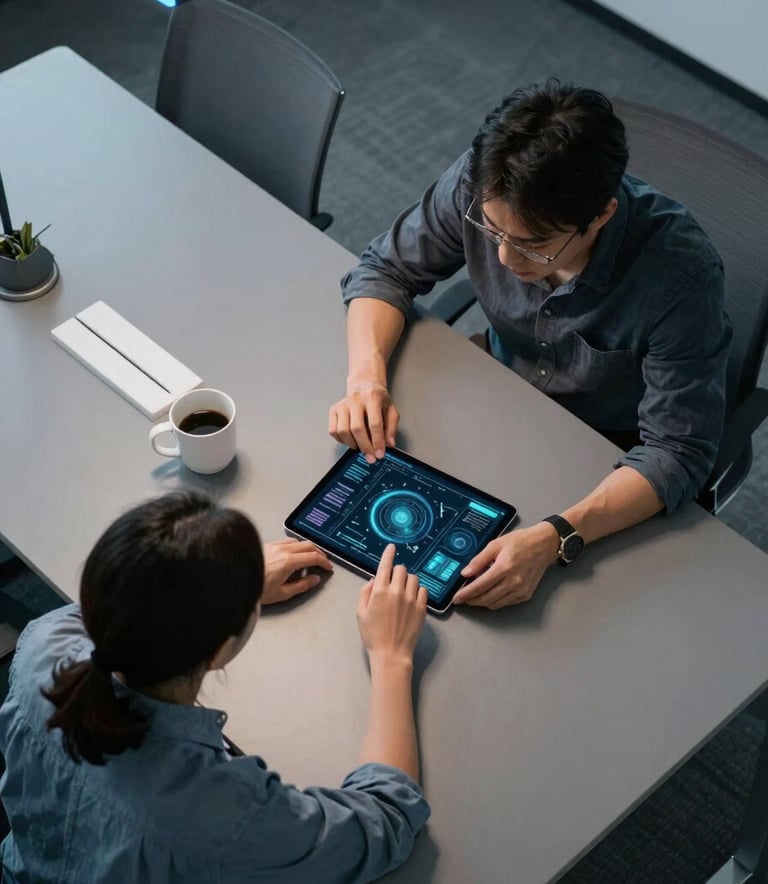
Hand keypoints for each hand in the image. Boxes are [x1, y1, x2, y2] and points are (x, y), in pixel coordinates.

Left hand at [261, 539, 332, 604]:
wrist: (236, 582)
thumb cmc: (256, 589)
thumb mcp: (283, 593)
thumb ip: (302, 585)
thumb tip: (314, 580)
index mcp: (288, 561)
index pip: (313, 557)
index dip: (324, 562)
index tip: (328, 567)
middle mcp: (282, 550)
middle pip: (308, 545)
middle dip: (319, 552)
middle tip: (323, 560)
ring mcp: (274, 546)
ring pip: (297, 541)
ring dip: (307, 547)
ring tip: (309, 557)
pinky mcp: (267, 546)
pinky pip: (286, 541)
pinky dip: (295, 545)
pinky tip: (294, 553)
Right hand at [328, 380, 398, 463]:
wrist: (363, 384)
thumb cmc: (377, 398)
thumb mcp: (391, 409)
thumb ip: (391, 427)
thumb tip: (389, 443)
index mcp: (372, 397)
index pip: (374, 423)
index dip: (377, 441)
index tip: (380, 454)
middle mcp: (356, 399)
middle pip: (357, 428)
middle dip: (365, 447)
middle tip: (371, 457)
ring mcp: (342, 404)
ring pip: (343, 431)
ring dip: (353, 444)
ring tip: (361, 447)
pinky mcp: (334, 410)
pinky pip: (334, 430)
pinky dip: (342, 440)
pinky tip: (351, 440)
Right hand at [356, 544, 426, 663]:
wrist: (391, 653)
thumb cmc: (372, 635)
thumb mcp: (360, 613)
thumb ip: (365, 592)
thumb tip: (374, 579)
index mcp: (380, 591)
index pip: (385, 565)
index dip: (388, 554)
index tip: (392, 547)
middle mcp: (397, 591)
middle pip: (401, 569)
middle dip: (396, 571)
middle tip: (393, 581)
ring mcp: (411, 599)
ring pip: (413, 578)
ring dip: (407, 580)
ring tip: (403, 591)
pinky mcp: (422, 607)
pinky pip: (423, 590)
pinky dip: (417, 590)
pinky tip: (412, 598)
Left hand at [452, 523, 559, 608]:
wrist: (544, 545)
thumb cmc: (521, 542)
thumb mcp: (496, 544)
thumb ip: (479, 559)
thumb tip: (465, 573)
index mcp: (504, 567)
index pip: (480, 586)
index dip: (466, 594)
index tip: (456, 598)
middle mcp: (513, 581)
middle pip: (486, 598)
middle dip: (471, 601)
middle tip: (462, 599)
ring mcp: (521, 590)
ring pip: (495, 604)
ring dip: (482, 603)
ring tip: (473, 597)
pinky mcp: (526, 594)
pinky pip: (506, 603)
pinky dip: (495, 601)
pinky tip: (490, 594)